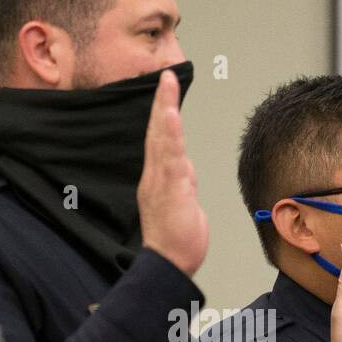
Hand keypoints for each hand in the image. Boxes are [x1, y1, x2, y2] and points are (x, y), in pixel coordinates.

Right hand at [138, 69, 207, 275]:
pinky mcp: (171, 189)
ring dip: (165, 111)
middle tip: (165, 77)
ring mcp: (161, 181)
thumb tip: (186, 168)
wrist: (169, 264)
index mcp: (158, 179)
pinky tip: (171, 115)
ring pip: (162, 140)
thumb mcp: (183, 205)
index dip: (161, 116)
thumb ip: (183, 183)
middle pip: (157, 133)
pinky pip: (171, 156)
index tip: (165, 93)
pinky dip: (170, 133)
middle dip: (161, 103)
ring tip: (167, 86)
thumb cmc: (175, 241)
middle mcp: (155, 177)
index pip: (159, 141)